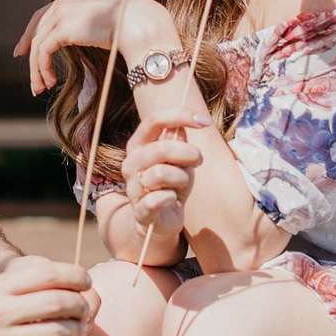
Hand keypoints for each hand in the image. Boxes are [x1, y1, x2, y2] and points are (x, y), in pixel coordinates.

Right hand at [0, 255, 100, 335]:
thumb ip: (30, 279)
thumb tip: (75, 278)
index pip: (47, 273)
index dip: (75, 275)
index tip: (86, 281)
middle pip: (58, 302)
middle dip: (81, 304)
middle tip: (86, 307)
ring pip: (58, 332)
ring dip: (77, 329)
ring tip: (79, 328)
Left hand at [14, 0, 171, 95]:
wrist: (139, 24)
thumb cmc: (131, 25)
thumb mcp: (103, 22)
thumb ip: (88, 26)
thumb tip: (86, 38)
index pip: (42, 15)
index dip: (30, 34)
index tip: (23, 52)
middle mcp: (63, 1)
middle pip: (36, 30)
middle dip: (30, 54)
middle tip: (32, 77)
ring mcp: (61, 13)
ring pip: (38, 44)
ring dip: (36, 70)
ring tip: (41, 88)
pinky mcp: (62, 28)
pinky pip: (44, 52)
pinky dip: (43, 69)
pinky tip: (51, 82)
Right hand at [122, 111, 206, 236]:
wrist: (161, 220)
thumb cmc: (172, 184)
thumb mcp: (180, 159)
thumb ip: (179, 141)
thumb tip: (183, 126)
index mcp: (138, 145)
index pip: (154, 120)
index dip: (180, 116)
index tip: (204, 122)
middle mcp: (131, 163)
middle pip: (161, 148)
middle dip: (188, 154)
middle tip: (198, 161)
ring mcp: (132, 187)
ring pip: (161, 173)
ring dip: (182, 178)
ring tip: (182, 185)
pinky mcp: (139, 210)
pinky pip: (160, 199)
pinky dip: (173, 198)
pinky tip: (172, 200)